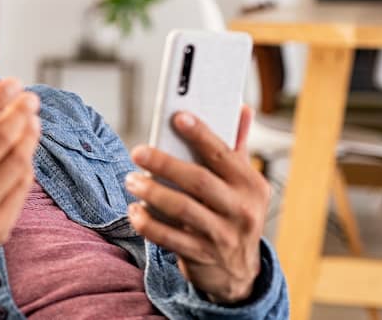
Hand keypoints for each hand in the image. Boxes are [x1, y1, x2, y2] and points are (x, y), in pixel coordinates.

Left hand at [125, 105, 269, 303]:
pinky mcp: (201, 256)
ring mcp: (222, 235)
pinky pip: (169, 238)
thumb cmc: (234, 215)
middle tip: (137, 151)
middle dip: (165, 164)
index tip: (177, 116)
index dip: (201, 134)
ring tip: (131, 180)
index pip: (223, 154)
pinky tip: (134, 210)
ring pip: (182, 209)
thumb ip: (237, 148)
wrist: (239, 273)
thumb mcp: (243, 185)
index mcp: (251, 185)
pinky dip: (148, 223)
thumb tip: (241, 108)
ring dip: (152, 193)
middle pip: (199, 181)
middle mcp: (241, 210)